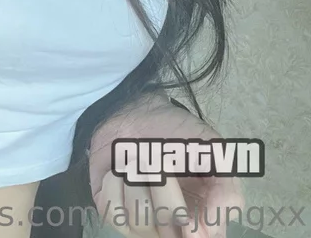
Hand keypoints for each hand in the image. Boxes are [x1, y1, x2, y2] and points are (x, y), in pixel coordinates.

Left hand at [87, 95, 245, 237]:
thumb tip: (211, 231)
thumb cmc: (180, 135)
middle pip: (167, 227)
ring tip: (141, 158)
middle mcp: (172, 227)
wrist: (141, 113)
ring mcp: (140, 222)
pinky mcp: (113, 210)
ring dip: (138, 178)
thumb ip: (226, 189)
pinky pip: (112, 207)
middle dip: (163, 187)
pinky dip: (115, 181)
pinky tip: (121, 169)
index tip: (190, 223)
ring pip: (138, 218)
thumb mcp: (213, 153)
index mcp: (202, 219)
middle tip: (162, 159)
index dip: (194, 235)